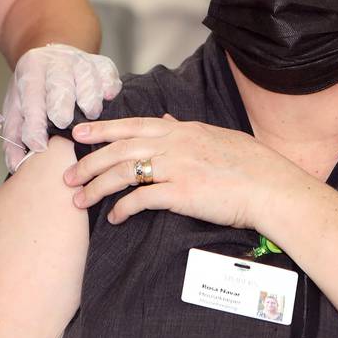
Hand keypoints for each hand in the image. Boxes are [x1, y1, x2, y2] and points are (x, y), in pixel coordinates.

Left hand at [2, 44, 121, 171]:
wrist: (53, 60)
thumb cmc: (36, 90)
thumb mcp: (18, 108)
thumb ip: (15, 137)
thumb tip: (15, 164)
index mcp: (31, 70)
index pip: (31, 98)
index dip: (34, 123)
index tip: (39, 145)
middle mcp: (56, 61)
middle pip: (60, 83)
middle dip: (61, 104)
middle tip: (62, 123)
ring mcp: (81, 60)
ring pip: (88, 78)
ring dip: (90, 98)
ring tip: (91, 115)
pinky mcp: (102, 63)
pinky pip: (109, 74)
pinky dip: (110, 87)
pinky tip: (108, 99)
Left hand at [62, 115, 302, 229]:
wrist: (271, 187)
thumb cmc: (250, 164)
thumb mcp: (215, 136)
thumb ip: (185, 129)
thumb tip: (164, 120)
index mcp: (183, 130)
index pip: (133, 125)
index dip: (102, 129)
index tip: (78, 134)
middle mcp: (175, 144)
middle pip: (120, 149)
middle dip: (89, 163)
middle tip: (67, 175)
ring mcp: (177, 167)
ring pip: (123, 172)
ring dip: (97, 187)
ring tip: (80, 200)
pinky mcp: (181, 193)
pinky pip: (141, 199)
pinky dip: (123, 208)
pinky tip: (114, 217)